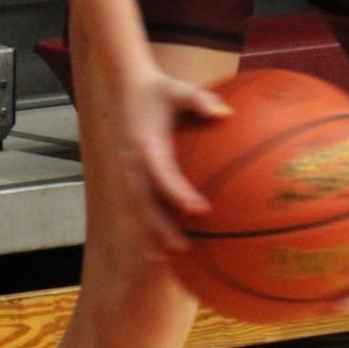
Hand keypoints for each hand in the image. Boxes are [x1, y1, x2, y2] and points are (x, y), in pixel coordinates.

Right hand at [110, 64, 231, 257]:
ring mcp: (127, 174)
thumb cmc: (157, 90)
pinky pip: (140, 206)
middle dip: (161, 228)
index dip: (177, 193)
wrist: (124, 88)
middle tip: (183, 248)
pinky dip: (151, 226)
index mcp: (144, 146)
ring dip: (153, 234)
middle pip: (144, 204)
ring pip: (139, 211)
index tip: (198, 209)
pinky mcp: (129, 179)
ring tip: (173, 259)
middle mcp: (131, 165)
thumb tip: (223, 112)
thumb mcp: (178, 89)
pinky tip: (168, 246)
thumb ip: (199, 99)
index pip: (161, 174)